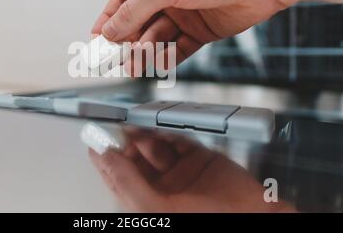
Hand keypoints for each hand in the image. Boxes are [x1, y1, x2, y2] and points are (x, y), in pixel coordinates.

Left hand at [89, 129, 294, 211]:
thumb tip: (104, 159)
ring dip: (144, 133)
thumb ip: (127, 184)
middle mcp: (161, 187)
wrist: (255, 219)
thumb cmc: (207, 224)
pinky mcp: (198, 156)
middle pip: (133, 157)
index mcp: (146, 202)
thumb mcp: (156, 211)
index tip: (93, 138)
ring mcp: (179, 171)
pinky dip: (167, 130)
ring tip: (137, 125)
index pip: (117, 177)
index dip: (104, 158)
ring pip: (153, 145)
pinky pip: (177, 138)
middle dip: (125, 141)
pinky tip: (159, 127)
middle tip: (117, 127)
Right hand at [91, 0, 342, 70]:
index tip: (96, 41)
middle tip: (114, 60)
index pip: (122, 1)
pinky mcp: (204, 30)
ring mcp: (187, 14)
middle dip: (125, 42)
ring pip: (158, 38)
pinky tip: (160, 63)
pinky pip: (180, 48)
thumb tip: (110, 31)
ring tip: (136, 64)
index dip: (108, 20)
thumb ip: (134, 10)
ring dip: (145, 52)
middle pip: (139, 23)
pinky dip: (168, 57)